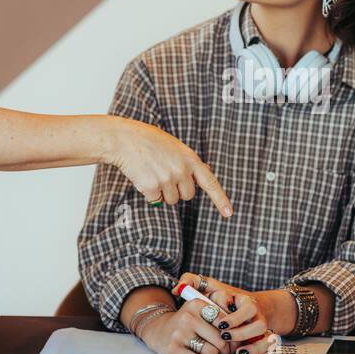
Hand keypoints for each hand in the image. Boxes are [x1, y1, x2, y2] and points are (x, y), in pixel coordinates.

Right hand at [108, 118, 232, 216]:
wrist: (125, 140)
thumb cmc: (151, 142)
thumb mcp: (176, 147)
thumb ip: (190, 162)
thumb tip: (208, 171)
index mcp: (190, 159)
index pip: (211, 183)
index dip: (221, 199)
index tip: (229, 213)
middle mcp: (181, 170)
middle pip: (188, 196)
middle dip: (178, 191)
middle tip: (165, 174)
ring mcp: (167, 179)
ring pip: (171, 201)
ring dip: (163, 193)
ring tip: (153, 173)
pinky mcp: (152, 187)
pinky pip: (156, 201)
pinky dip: (149, 194)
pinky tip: (143, 177)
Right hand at [137, 297, 228, 353]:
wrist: (158, 330)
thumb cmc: (187, 322)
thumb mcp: (200, 311)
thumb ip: (220, 317)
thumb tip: (239, 337)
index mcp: (197, 304)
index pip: (225, 321)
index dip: (230, 333)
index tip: (228, 337)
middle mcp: (188, 317)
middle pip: (220, 339)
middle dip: (223, 347)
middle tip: (220, 348)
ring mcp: (180, 334)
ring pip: (212, 352)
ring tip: (205, 349)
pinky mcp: (173, 349)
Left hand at [178, 274, 277, 353]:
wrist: (239, 308)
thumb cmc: (219, 297)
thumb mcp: (207, 286)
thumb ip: (192, 281)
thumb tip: (178, 288)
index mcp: (241, 299)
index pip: (244, 305)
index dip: (234, 317)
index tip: (221, 325)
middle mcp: (253, 310)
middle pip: (256, 319)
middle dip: (241, 331)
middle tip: (224, 337)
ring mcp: (258, 322)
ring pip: (261, 330)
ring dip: (247, 340)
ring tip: (231, 349)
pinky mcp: (260, 335)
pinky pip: (264, 343)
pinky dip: (254, 349)